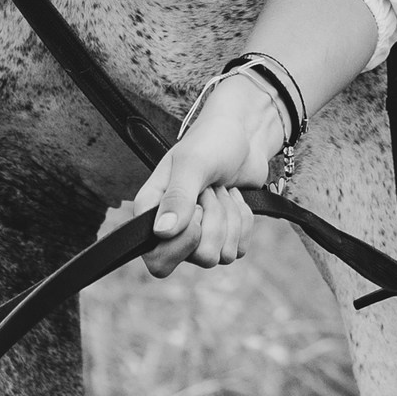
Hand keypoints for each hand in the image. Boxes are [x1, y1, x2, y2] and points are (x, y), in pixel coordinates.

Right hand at [134, 72, 280, 275]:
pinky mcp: (225, 236)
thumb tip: (162, 233)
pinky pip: (240, 249)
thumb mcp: (192, 164)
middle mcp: (172, 231)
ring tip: (222, 189)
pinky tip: (235, 197)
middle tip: (211, 189)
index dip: (184, 242)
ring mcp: (199, 236)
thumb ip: (178, 197)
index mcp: (152, 213)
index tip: (195, 209)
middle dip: (216, 220)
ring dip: (231, 217)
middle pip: (201, 257)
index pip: (158, 261)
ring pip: (223, 255)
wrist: (243, 134)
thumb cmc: (211, 141)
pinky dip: (245, 221)